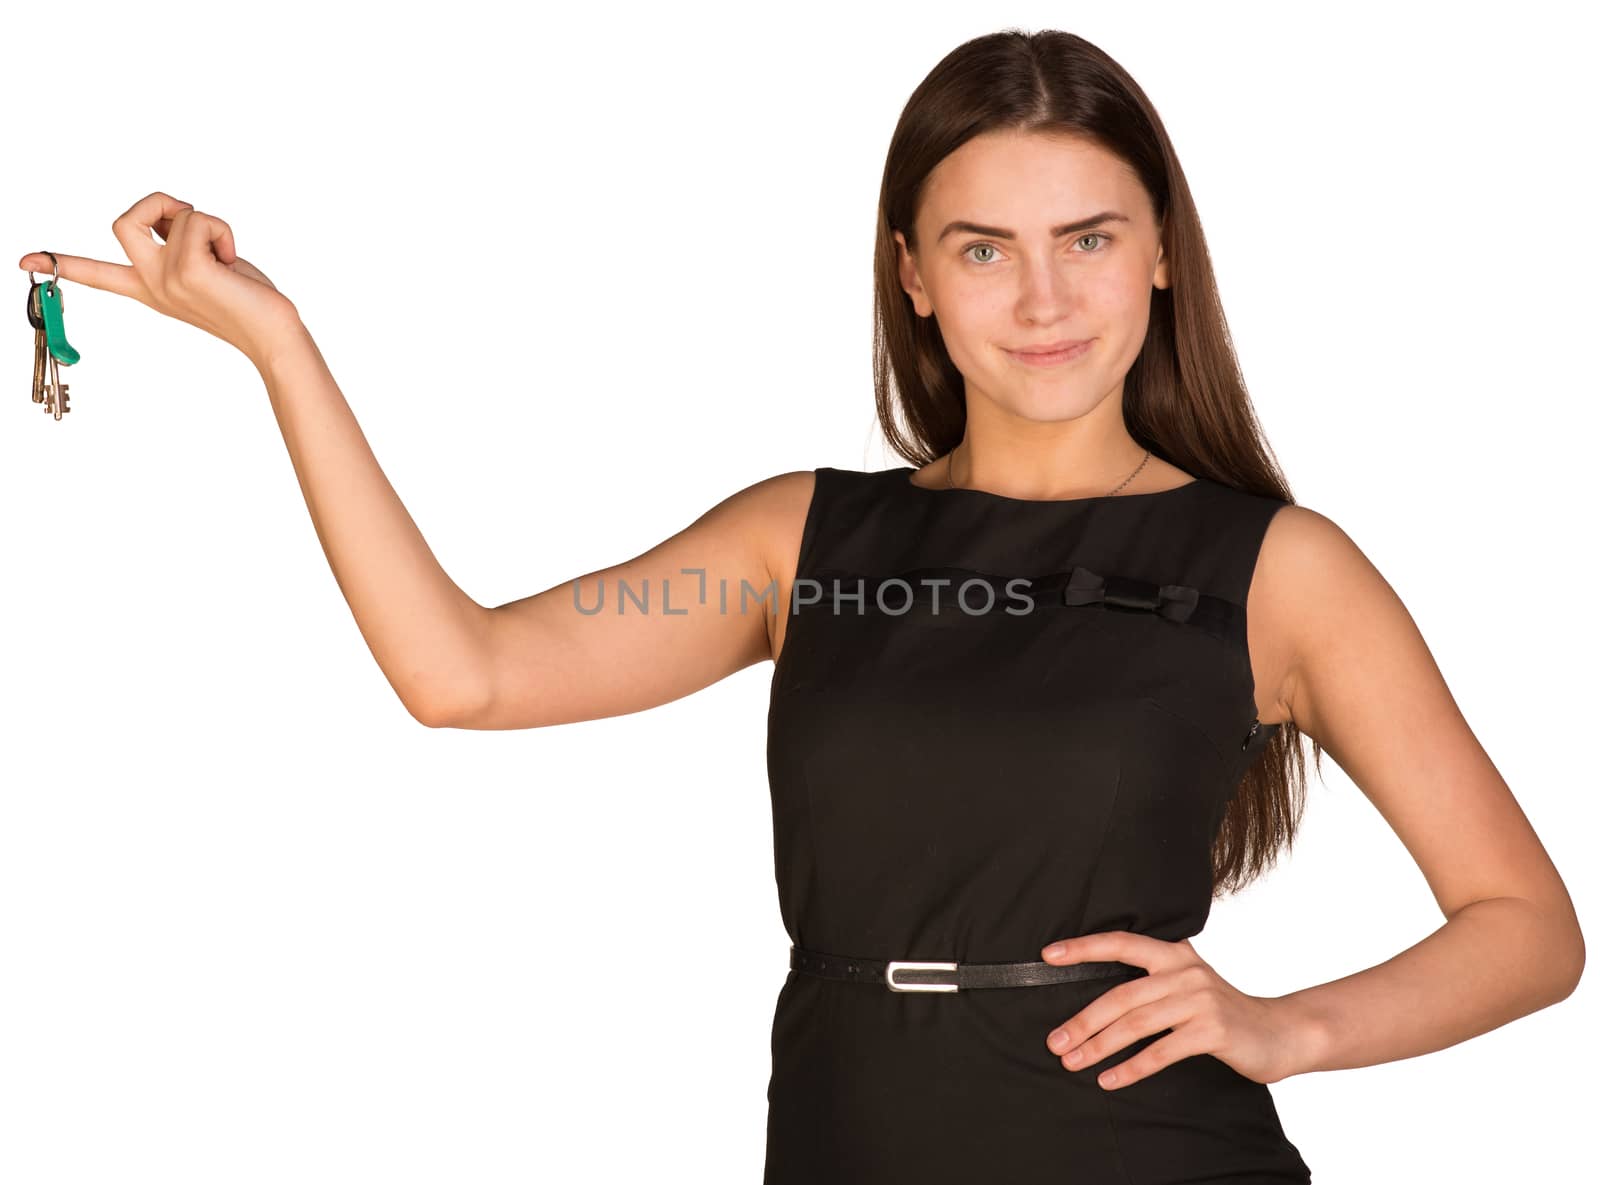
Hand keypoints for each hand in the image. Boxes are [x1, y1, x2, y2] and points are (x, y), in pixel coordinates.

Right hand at [18, 191, 302, 369]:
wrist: (274, 335)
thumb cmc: (250, 301)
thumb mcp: (207, 264)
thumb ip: (180, 240)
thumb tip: (172, 214)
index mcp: (151, 287)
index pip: (96, 274)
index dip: (60, 262)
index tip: (23, 260)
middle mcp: (152, 284)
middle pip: (122, 221)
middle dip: (160, 203)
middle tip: (194, 221)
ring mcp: (166, 279)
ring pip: (174, 213)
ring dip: (209, 223)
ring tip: (226, 256)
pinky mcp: (187, 272)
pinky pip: (197, 219)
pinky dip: (222, 230)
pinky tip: (233, 262)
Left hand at [1039, 931, 1308, 1088]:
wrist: (1279, 1032)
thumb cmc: (1222, 1012)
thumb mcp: (1188, 984)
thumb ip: (1152, 982)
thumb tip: (1096, 1002)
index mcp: (1174, 954)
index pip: (1121, 943)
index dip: (1083, 948)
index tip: (1048, 956)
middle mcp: (1185, 971)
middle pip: (1121, 995)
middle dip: (1083, 1021)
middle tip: (1055, 1042)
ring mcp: (1199, 1000)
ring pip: (1135, 1024)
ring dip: (1099, 1046)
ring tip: (1074, 1061)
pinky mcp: (1211, 1030)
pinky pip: (1160, 1052)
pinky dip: (1131, 1068)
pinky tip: (1110, 1080)